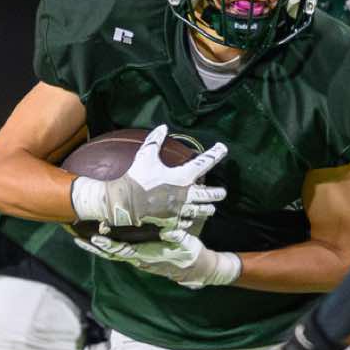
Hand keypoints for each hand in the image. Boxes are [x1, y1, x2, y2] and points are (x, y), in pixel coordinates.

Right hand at [70, 124, 227, 230]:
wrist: (125, 203)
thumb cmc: (137, 178)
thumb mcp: (145, 156)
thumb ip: (155, 140)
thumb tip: (162, 127)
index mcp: (183, 176)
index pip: (206, 162)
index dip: (216, 153)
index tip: (223, 148)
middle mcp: (187, 194)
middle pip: (211, 195)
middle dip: (218, 193)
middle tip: (221, 193)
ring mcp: (181, 210)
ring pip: (203, 211)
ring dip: (207, 208)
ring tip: (209, 208)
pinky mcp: (174, 223)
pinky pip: (188, 223)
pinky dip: (190, 220)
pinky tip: (189, 219)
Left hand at [82, 228, 240, 287]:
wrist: (194, 268)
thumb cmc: (190, 253)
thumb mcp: (186, 243)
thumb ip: (176, 236)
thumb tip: (169, 230)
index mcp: (147, 254)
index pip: (123, 250)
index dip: (109, 245)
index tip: (96, 238)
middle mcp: (138, 259)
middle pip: (110, 254)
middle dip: (93, 247)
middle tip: (76, 239)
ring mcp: (136, 259)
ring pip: (112, 254)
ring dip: (95, 248)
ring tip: (78, 238)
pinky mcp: (138, 257)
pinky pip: (118, 252)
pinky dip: (105, 247)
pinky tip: (95, 239)